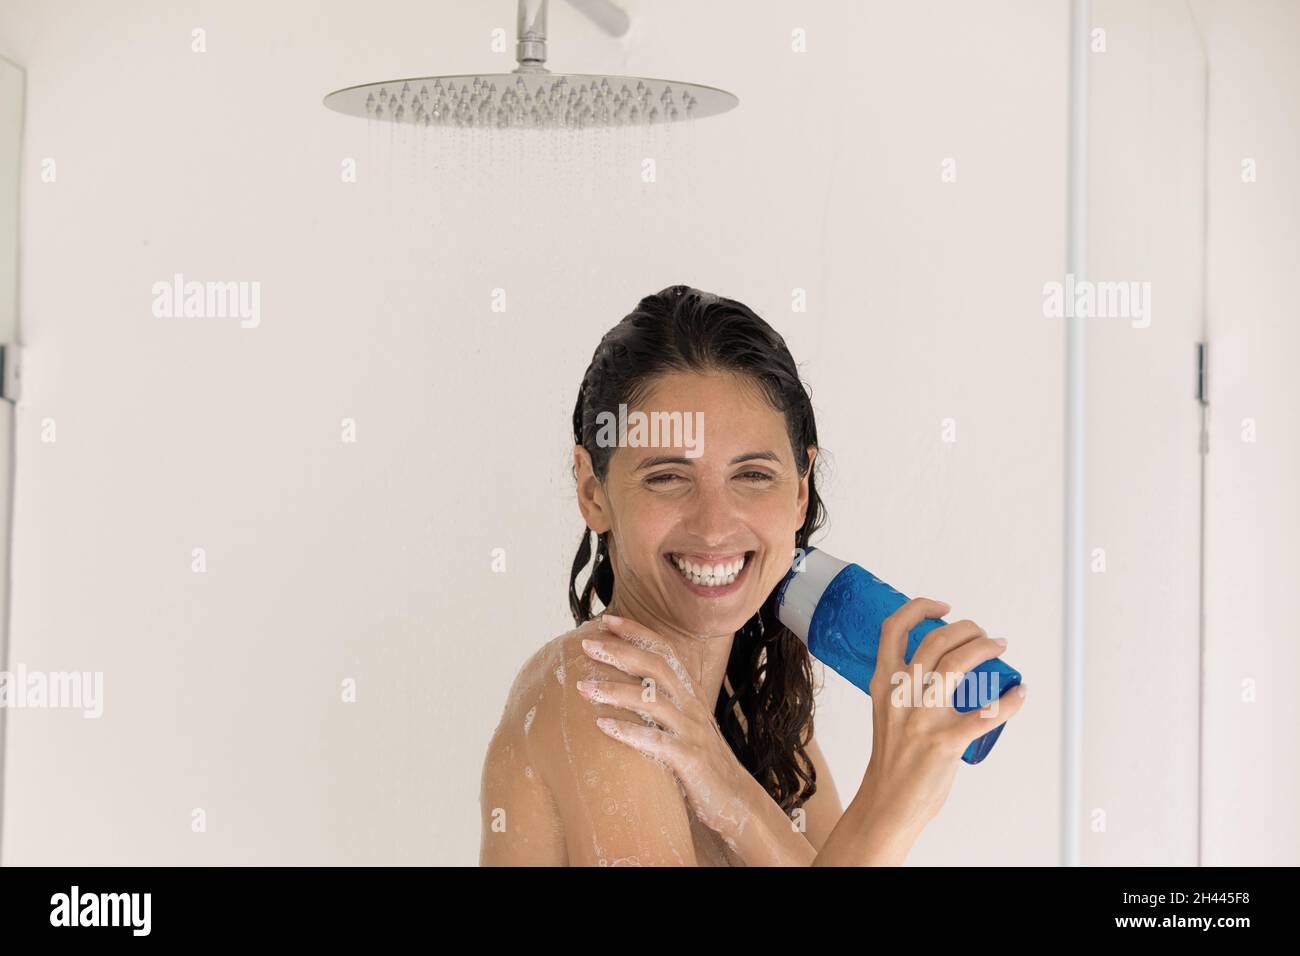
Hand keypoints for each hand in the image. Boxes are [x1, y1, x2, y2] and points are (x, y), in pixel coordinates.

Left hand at [576, 613, 759, 843]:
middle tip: (587, 645)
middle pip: (656, 668)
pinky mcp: (691, 760)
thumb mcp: (682, 724)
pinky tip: (603, 726)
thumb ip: (659, 703)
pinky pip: (658, 742)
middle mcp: (692, 706)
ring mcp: (692, 732)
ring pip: (653, 702)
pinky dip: (630, 732)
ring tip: (583, 687)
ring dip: (615, 691)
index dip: (637, 633)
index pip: (664, 652)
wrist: (735, 799)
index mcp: (689, 694)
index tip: (606, 620)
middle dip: (621, 652)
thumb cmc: (699, 760)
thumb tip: (623, 684)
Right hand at [859, 598, 1027, 836]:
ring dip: (984, 649)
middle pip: (935, 641)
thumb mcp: (888, 710)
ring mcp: (922, 718)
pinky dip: (1009, 702)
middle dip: (966, 629)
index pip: (894, 628)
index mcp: (883, 683)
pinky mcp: (945, 742)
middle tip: (983, 634)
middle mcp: (900, 695)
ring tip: (999, 647)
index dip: (919, 608)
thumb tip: (945, 667)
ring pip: (956, 665)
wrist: (888, 801)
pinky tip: (1019, 694)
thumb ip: (907, 687)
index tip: (942, 607)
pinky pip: (985, 715)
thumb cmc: (893, 757)